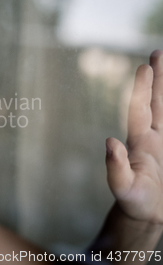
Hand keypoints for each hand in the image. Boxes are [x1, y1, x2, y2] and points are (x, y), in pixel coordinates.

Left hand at [106, 50, 162, 222]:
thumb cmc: (133, 202)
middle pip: (156, 101)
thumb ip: (115, 168)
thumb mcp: (123, 188)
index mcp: (139, 142)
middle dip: (157, 78)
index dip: (142, 88)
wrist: (146, 214)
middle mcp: (150, 137)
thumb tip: (109, 142)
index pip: (140, 109)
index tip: (144, 66)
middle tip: (158, 52)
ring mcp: (162, 142)